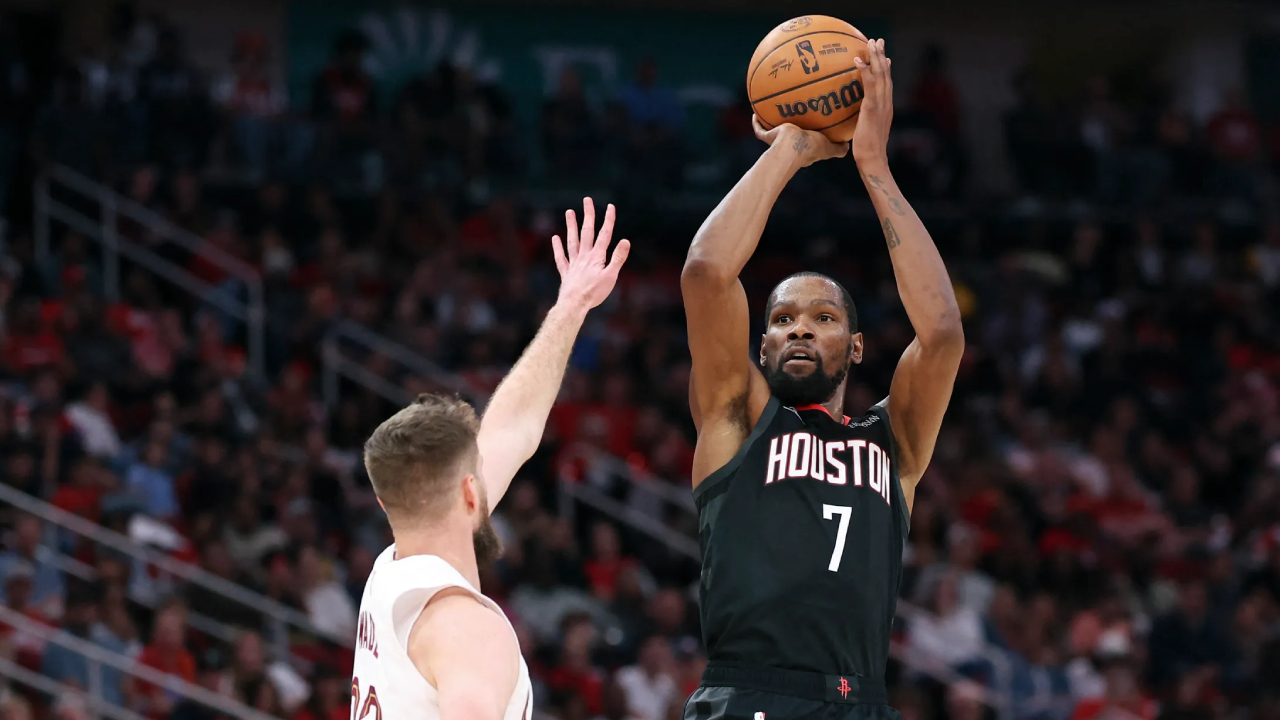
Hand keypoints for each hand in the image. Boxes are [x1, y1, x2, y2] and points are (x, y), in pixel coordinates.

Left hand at [553, 198, 630, 311]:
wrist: (574, 304)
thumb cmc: (594, 293)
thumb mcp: (611, 276)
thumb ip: (618, 258)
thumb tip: (626, 240)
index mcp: (597, 257)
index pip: (604, 234)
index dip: (608, 220)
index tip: (610, 206)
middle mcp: (584, 256)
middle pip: (587, 232)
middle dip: (588, 215)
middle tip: (587, 200)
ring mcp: (574, 263)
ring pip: (572, 241)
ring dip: (571, 226)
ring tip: (569, 212)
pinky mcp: (566, 273)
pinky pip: (561, 258)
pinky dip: (558, 248)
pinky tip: (555, 238)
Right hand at [752, 115, 847, 167]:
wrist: (791, 147)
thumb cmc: (810, 148)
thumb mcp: (829, 148)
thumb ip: (838, 148)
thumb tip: (848, 145)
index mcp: (804, 148)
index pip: (806, 141)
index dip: (809, 134)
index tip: (812, 124)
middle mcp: (790, 145)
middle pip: (789, 134)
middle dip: (791, 127)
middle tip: (794, 113)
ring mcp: (777, 142)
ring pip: (773, 131)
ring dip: (772, 123)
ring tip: (774, 108)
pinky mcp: (768, 137)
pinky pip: (759, 129)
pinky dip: (756, 122)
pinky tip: (755, 112)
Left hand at [851, 38, 893, 165]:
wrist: (873, 159)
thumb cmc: (867, 150)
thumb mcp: (866, 131)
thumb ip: (863, 121)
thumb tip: (854, 119)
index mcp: (886, 108)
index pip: (888, 84)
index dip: (886, 68)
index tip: (884, 56)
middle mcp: (886, 103)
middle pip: (886, 74)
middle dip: (882, 56)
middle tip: (878, 41)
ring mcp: (881, 105)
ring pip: (881, 75)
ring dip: (876, 57)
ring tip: (871, 43)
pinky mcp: (872, 108)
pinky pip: (870, 85)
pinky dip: (865, 70)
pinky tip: (858, 60)